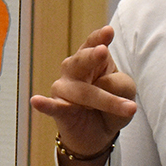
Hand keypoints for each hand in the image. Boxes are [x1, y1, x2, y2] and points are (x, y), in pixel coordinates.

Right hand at [30, 26, 137, 165]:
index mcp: (92, 60)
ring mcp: (64, 89)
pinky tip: (36, 101)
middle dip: (92, 56)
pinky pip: (52, 106)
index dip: (99, 37)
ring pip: (82, 91)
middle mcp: (75, 70)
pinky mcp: (59, 110)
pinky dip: (44, 104)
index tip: (108, 31)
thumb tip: (101, 86)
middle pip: (82, 61)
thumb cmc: (112, 105)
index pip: (93, 44)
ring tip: (129, 108)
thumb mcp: (126, 91)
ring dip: (106, 100)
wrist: (100, 135)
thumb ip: (118, 83)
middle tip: (103, 51)